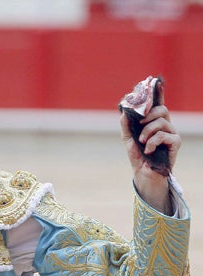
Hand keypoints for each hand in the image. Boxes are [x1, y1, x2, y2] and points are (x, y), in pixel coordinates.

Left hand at [120, 84, 180, 213]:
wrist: (143, 172)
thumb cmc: (137, 153)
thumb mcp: (127, 137)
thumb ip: (126, 124)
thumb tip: (124, 111)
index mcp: (154, 121)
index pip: (157, 103)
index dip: (158, 92)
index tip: (155, 80)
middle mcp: (165, 124)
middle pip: (161, 109)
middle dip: (148, 114)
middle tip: (140, 123)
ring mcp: (172, 132)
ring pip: (161, 121)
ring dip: (148, 132)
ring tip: (142, 142)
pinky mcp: (175, 142)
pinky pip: (164, 135)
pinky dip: (153, 142)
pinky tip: (149, 150)